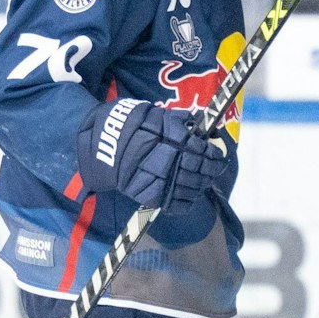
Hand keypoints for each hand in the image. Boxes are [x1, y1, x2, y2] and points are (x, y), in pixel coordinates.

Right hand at [77, 99, 228, 215]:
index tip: (218, 155)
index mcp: (164, 136)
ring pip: (186, 186)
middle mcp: (160, 158)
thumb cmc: (130, 126)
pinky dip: (186, 202)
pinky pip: (171, 203)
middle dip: (210, 170)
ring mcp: (153, 178)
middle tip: (217, 169)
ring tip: (206, 181)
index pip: (196, 148)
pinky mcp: (146, 194)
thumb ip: (177, 119)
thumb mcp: (153, 114)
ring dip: (200, 185)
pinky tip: (192, 196)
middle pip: (194, 168)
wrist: (100, 144)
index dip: (211, 154)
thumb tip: (198, 124)